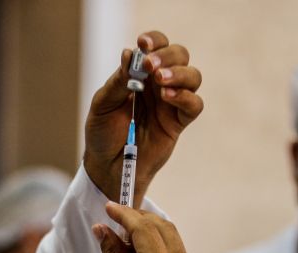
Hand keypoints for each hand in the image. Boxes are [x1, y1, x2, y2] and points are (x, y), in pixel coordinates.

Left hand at [84, 31, 202, 206]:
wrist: (107, 166)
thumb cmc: (103, 133)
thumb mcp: (103, 105)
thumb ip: (118, 82)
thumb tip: (129, 54)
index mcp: (140, 74)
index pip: (156, 47)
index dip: (155, 40)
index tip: (143, 43)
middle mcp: (158, 85)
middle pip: (180, 56)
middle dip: (167, 55)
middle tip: (150, 66)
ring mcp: (171, 103)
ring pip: (193, 77)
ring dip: (179, 73)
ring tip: (159, 80)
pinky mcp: (177, 123)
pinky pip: (194, 105)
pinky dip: (185, 97)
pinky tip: (167, 97)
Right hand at [93, 202, 200, 252]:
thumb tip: (103, 229)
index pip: (145, 229)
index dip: (125, 215)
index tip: (109, 207)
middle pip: (165, 229)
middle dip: (140, 219)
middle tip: (116, 219)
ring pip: (174, 242)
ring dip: (150, 233)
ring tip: (124, 236)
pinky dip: (159, 249)